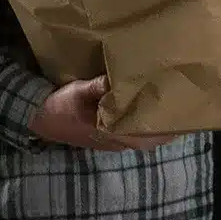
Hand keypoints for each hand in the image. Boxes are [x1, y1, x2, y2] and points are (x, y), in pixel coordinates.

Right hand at [28, 76, 176, 151]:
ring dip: (157, 127)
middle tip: (182, 108)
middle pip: (151, 140)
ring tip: (172, 108)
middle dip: (168, 128)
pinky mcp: (108, 137)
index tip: (180, 116)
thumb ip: (100, 86)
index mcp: (111, 134)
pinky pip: (133, 135)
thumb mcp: (79, 91)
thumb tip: (119, 78)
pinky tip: (151, 111)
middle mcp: (116, 142)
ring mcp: (113, 142)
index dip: (165, 129)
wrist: (38, 119)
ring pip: (143, 139)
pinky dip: (145, 126)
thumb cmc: (60, 106)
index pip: (146, 137)